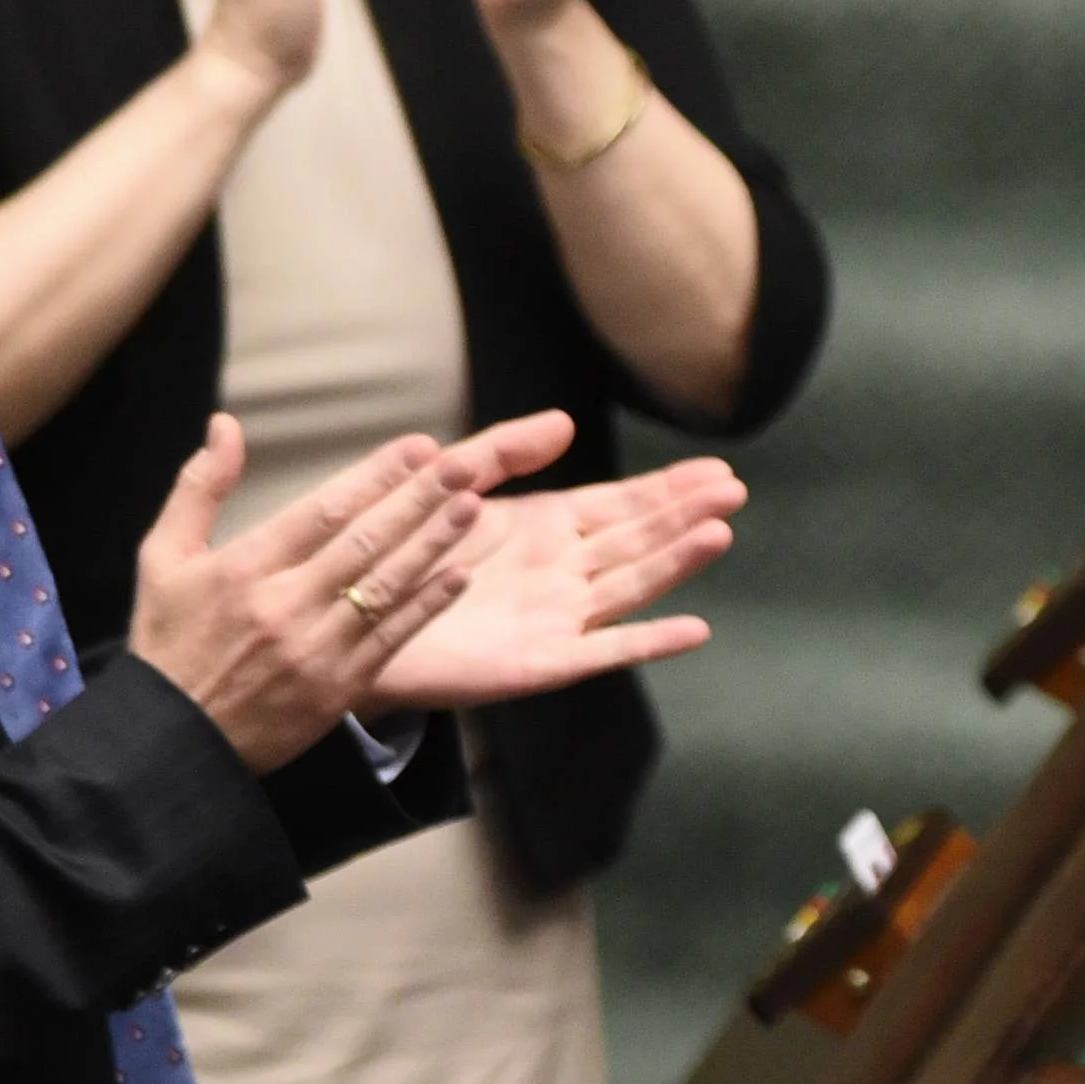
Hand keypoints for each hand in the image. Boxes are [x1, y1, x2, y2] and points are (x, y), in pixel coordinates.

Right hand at [128, 418, 488, 773]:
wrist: (174, 740)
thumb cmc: (168, 642)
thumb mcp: (162, 558)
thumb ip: (199, 488)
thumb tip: (225, 426)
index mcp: (245, 568)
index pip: (324, 510)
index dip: (376, 475)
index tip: (418, 447)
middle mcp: (286, 604)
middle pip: (365, 541)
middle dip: (419, 499)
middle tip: (463, 466)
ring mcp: (317, 648)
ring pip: (386, 586)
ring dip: (434, 544)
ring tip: (472, 507)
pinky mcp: (339, 687)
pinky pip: (393, 638)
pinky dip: (428, 605)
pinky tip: (461, 575)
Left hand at [365, 426, 743, 708]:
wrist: (350, 619)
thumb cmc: (400, 552)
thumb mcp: (452, 483)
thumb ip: (504, 452)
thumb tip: (567, 422)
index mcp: (547, 528)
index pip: (622, 504)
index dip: (670, 488)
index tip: (717, 470)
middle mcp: (563, 572)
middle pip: (638, 540)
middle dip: (685, 515)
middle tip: (734, 491)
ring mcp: (557, 618)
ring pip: (631, 585)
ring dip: (675, 562)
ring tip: (719, 534)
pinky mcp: (541, 661)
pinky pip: (604, 651)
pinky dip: (649, 642)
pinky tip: (692, 629)